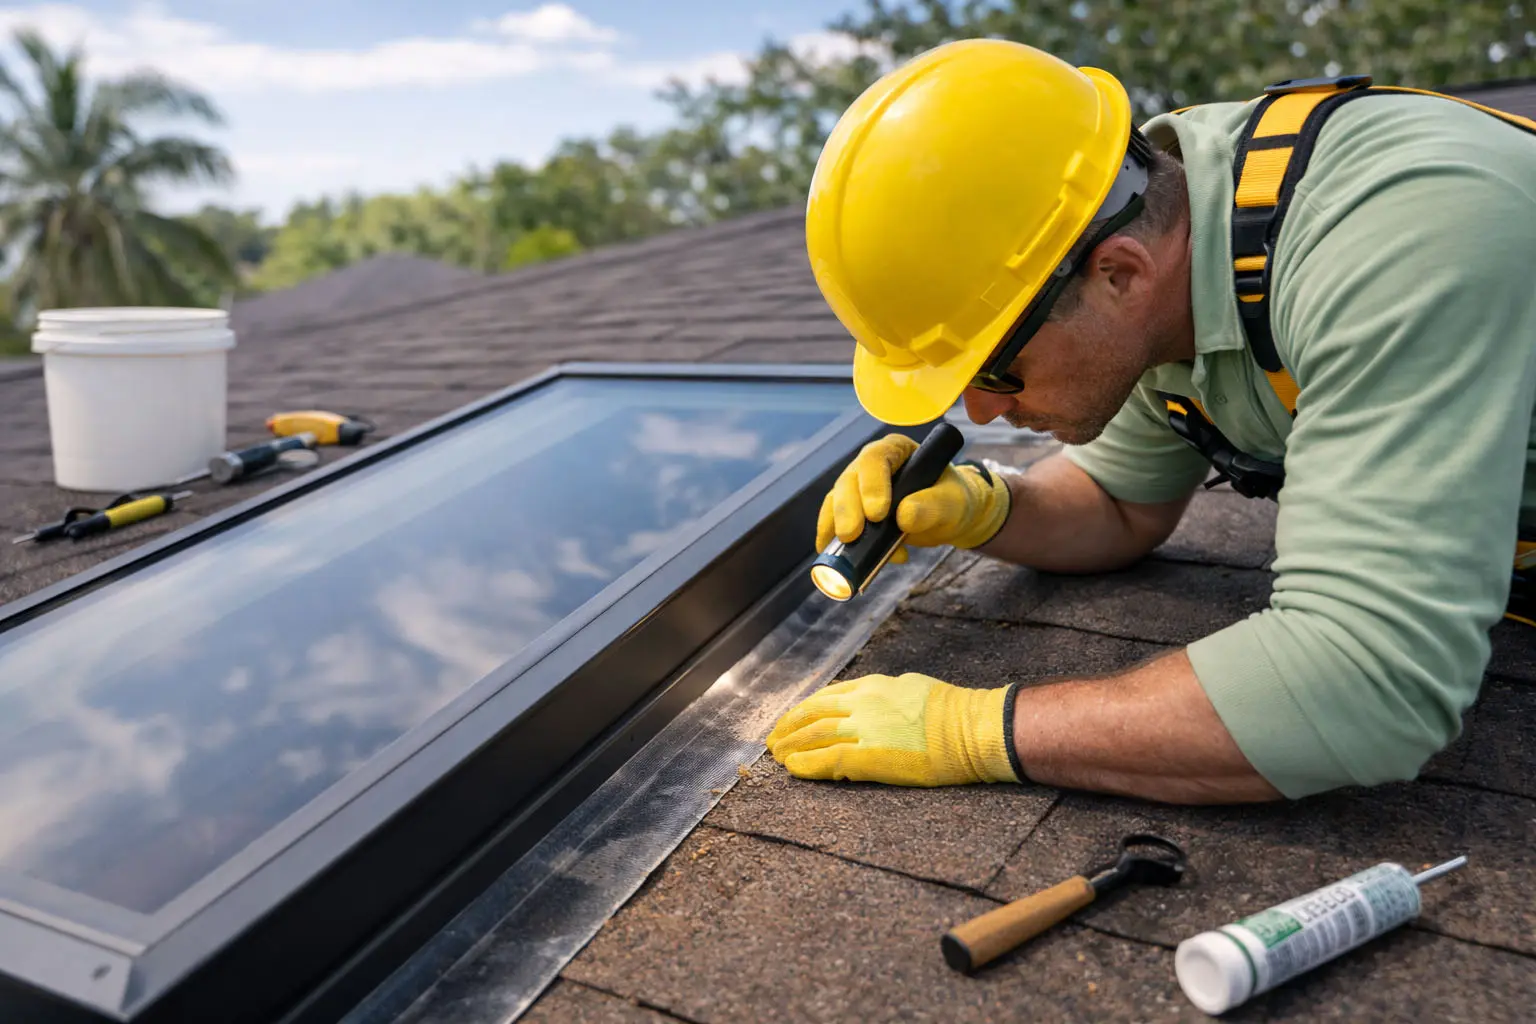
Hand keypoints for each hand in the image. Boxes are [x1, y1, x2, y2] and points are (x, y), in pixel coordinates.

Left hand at [766, 673, 1020, 786]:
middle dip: (789, 727)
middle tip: (773, 740)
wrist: (971, 728)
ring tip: (777, 756)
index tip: (793, 719)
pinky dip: (806, 765)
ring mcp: (864, 728)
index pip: (827, 696)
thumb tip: (876, 700)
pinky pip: (827, 759)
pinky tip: (793, 769)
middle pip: (812, 713)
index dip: (805, 709)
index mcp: (873, 686)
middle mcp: (862, 703)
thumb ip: (887, 694)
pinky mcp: (868, 756)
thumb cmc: (954, 711)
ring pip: (813, 735)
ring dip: (790, 746)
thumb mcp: (912, 688)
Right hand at [815, 434, 1011, 561]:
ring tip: (847, 550)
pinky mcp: (853, 512)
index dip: (871, 484)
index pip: (875, 459)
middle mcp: (871, 465)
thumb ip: (932, 506)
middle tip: (851, 535)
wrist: (948, 518)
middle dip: (847, 509)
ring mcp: (859, 488)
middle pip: (849, 481)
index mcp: (896, 450)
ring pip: (836, 502)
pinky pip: (835, 524)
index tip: (878, 513)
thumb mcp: (952, 502)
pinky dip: (835, 542)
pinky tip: (844, 559)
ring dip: (836, 526)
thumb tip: (904, 515)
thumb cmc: (953, 500)